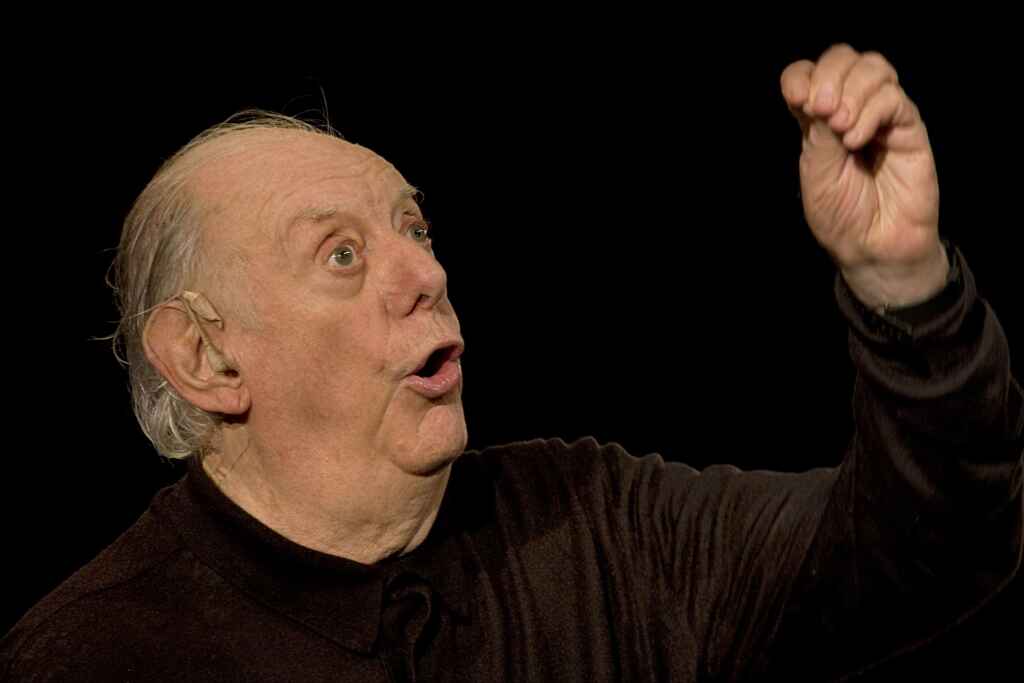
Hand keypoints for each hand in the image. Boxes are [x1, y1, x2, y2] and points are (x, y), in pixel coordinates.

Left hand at [781, 44, 948, 308]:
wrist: (873, 248)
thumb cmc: (841, 217)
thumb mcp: (816, 174)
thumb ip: (818, 134)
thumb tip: (821, 95)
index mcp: (816, 121)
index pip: (807, 75)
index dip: (801, 77)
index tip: (796, 99)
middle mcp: (849, 111)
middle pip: (842, 59)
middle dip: (828, 76)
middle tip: (820, 110)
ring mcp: (881, 117)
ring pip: (873, 68)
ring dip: (851, 90)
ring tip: (840, 127)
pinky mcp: (908, 129)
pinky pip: (894, 99)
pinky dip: (870, 112)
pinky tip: (857, 140)